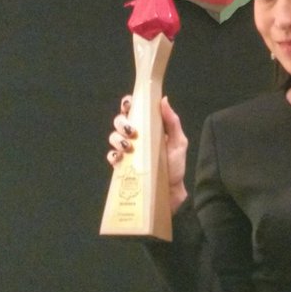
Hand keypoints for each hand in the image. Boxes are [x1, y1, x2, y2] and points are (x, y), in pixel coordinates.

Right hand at [108, 94, 188, 212]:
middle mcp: (135, 136)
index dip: (128, 104)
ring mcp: (127, 151)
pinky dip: (113, 155)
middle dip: (122, 122)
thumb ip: (172, 122)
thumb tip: (164, 100)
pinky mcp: (121, 166)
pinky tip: (120, 157)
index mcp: (148, 127)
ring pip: (113, 136)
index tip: (129, 105)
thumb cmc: (175, 166)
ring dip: (117, 138)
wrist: (171, 192)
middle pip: (119, 121)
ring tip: (129, 146)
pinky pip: (111, 156)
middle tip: (132, 131)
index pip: (134, 109)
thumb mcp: (179, 142)